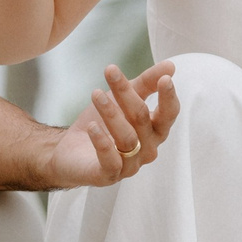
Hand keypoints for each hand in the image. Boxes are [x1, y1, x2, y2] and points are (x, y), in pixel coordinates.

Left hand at [46, 62, 180, 188]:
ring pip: (127, 137)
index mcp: (155, 130)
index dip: (168, 97)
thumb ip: (146, 83)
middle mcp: (147, 149)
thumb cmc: (102, 124)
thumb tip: (171, 66)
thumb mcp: (122, 98)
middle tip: (110, 72)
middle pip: (142, 119)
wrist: (70, 150)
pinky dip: (102, 142)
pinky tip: (92, 127)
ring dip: (111, 113)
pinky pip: (110, 160)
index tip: (164, 78)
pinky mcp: (108, 175)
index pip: (168, 114)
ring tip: (96, 94)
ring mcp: (130, 165)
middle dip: (127, 94)